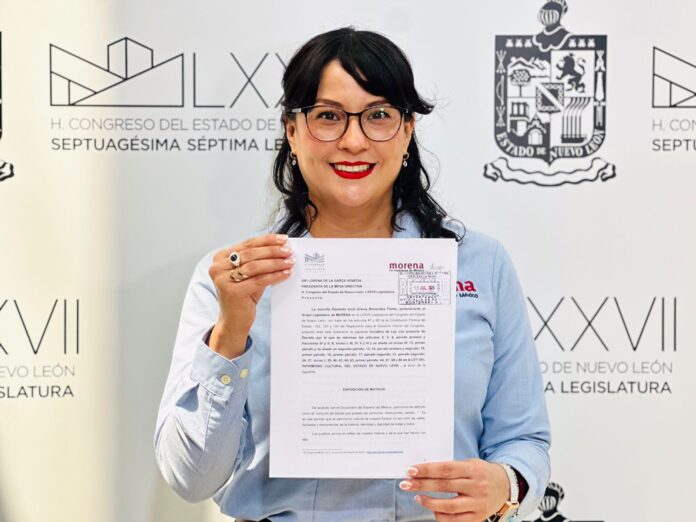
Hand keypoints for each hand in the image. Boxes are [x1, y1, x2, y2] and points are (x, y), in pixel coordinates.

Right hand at [208, 233, 293, 358]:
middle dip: (272, 251)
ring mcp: (223, 280)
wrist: (234, 320)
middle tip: (288, 250)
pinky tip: (285, 274)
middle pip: (251, 253)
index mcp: (220, 258)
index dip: (266, 240)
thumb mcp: (249, 274)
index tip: (283, 239)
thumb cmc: (243, 295)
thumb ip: (259, 260)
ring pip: (254, 266)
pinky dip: (274, 275)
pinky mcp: (233, 292)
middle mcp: (218, 267)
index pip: (247, 244)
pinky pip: (258, 280)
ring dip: (275, 263)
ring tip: (290, 262)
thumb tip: (282, 248)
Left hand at [399, 459, 509, 521]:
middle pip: (444, 486)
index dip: (427, 470)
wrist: (506, 486)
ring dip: (429, 502)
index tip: (411, 470)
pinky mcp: (478, 517)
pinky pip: (456, 520)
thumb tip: (425, 469)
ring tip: (417, 497)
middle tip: (406, 483)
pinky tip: (433, 510)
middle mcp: (476, 486)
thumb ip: (451, 467)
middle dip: (422, 485)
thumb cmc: (482, 472)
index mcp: (473, 469)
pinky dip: (442, 516)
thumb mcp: (470, 463)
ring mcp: (478, 503)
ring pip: (449, 506)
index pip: (445, 469)